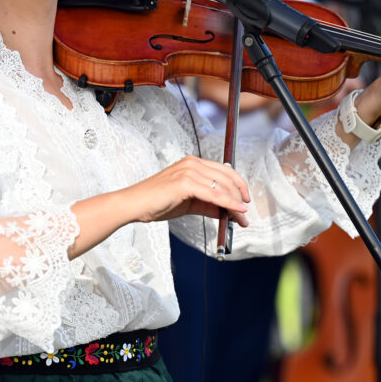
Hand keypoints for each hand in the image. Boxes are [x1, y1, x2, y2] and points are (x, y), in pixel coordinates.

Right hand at [124, 156, 250, 227]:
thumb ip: (208, 204)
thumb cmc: (157, 202)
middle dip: (240, 196)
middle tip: (246, 214)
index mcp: (193, 163)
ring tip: (242, 218)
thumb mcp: (188, 202)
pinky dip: (229, 204)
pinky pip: (214, 195)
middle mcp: (192, 163)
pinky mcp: (185, 183)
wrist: (135, 205)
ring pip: (223, 187)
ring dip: (236, 204)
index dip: (239, 185)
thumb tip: (227, 212)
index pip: (224, 171)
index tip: (245, 200)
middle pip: (227, 177)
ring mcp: (189, 171)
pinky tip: (236, 211)